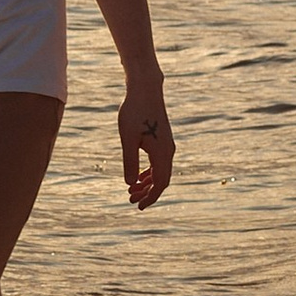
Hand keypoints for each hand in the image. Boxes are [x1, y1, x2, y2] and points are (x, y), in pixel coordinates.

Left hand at [117, 90, 173, 208]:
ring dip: (147, 183)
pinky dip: (149, 172)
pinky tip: (138, 176)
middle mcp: (168, 151)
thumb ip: (129, 162)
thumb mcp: (128, 139)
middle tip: (130, 200)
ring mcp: (166, 145)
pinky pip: (158, 162)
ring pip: (160, 171)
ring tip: (132, 190)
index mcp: (162, 153)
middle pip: (161, 180)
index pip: (160, 183)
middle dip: (147, 192)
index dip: (151, 197)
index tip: (138, 206)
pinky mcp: (162, 139)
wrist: (145, 89)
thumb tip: (130, 184)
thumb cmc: (134, 112)